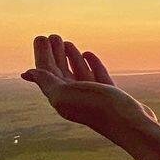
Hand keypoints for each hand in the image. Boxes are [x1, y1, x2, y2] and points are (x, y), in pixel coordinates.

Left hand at [20, 34, 157, 137]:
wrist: (130, 123)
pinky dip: (91, 64)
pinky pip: (97, 76)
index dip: (42, 55)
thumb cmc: (97, 108)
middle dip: (54, 54)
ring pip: (78, 73)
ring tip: (67, 43)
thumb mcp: (64, 94)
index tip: (41, 38)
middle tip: (53, 36)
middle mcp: (74, 97)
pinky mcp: (110, 95)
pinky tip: (88, 54)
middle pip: (60, 72)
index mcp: (60, 97)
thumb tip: (29, 73)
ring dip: (71, 58)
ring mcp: (93, 96)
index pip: (46, 72)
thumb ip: (46, 82)